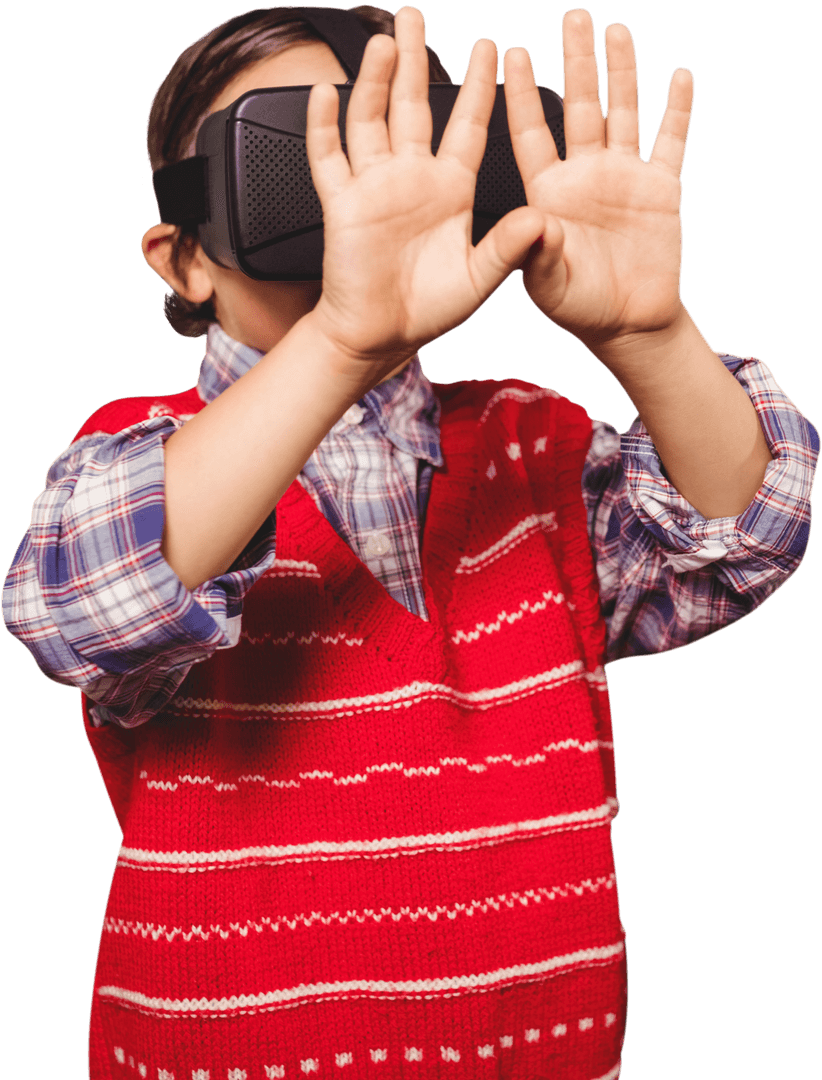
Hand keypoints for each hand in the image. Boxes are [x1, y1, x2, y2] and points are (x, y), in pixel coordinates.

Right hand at [305, 6, 544, 381]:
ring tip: (384, 44)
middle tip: (413, 17)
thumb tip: (541, 221)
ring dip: (375, 82)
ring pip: (371, 121)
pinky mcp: (342, 205)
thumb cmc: (430, 310)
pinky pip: (329, 158)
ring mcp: (375, 188)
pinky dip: (322, 126)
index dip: (479, 88)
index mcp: (451, 190)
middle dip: (415, 61)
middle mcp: (412, 180)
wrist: (380, 336)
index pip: (468, 127)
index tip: (491, 47)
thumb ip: (509, 249)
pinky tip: (324, 94)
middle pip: (414, 107)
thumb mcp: (480, 280)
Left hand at [503, 8, 693, 353]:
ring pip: (622, 113)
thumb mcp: (547, 286)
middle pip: (579, 108)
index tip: (512, 54)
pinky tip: (678, 76)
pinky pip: (671, 142)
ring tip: (616, 31)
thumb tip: (537, 223)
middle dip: (575, 63)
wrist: (626, 323)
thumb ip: (536, 253)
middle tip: (571, 18)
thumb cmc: (577, 307)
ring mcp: (622, 178)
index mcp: (548, 193)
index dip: (523, 96)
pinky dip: (677, 111)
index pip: (531, 134)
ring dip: (621, 73)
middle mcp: (583, 176)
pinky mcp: (660, 189)